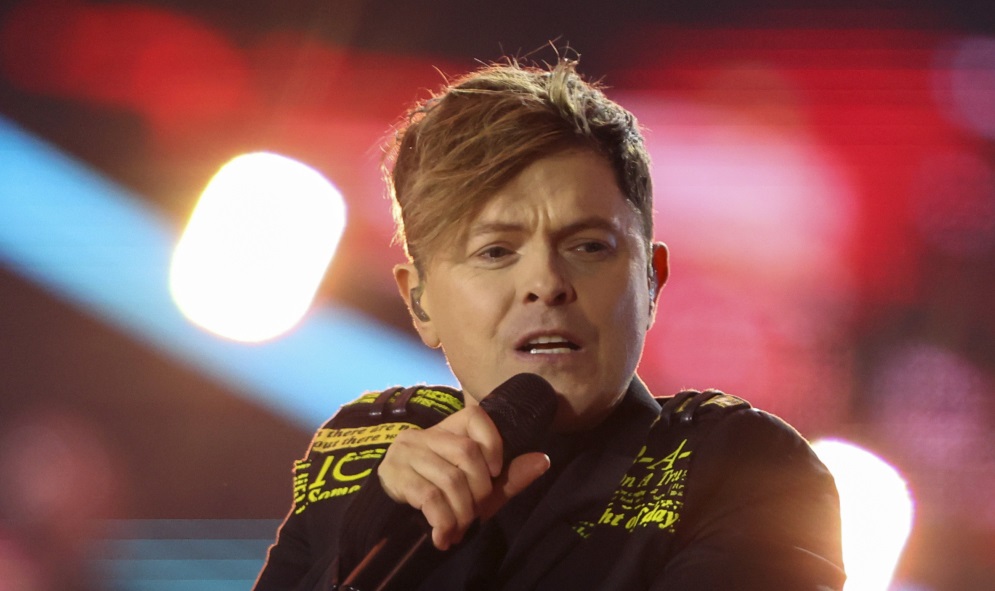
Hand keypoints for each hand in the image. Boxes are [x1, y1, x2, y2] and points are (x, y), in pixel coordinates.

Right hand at [377, 405, 550, 549]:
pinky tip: (443, 535)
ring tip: (460, 529)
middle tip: (475, 513)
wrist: (392, 517)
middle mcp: (425, 435)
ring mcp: (407, 453)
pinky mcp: (394, 476)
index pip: (476, 416)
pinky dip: (444, 522)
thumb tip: (543, 460)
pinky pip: (430, 498)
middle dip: (479, 490)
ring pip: (450, 479)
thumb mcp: (478, 489)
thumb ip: (509, 476)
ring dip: (462, 513)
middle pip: (467, 453)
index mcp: (448, 429)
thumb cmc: (442, 498)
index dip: (493, 444)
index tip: (495, 472)